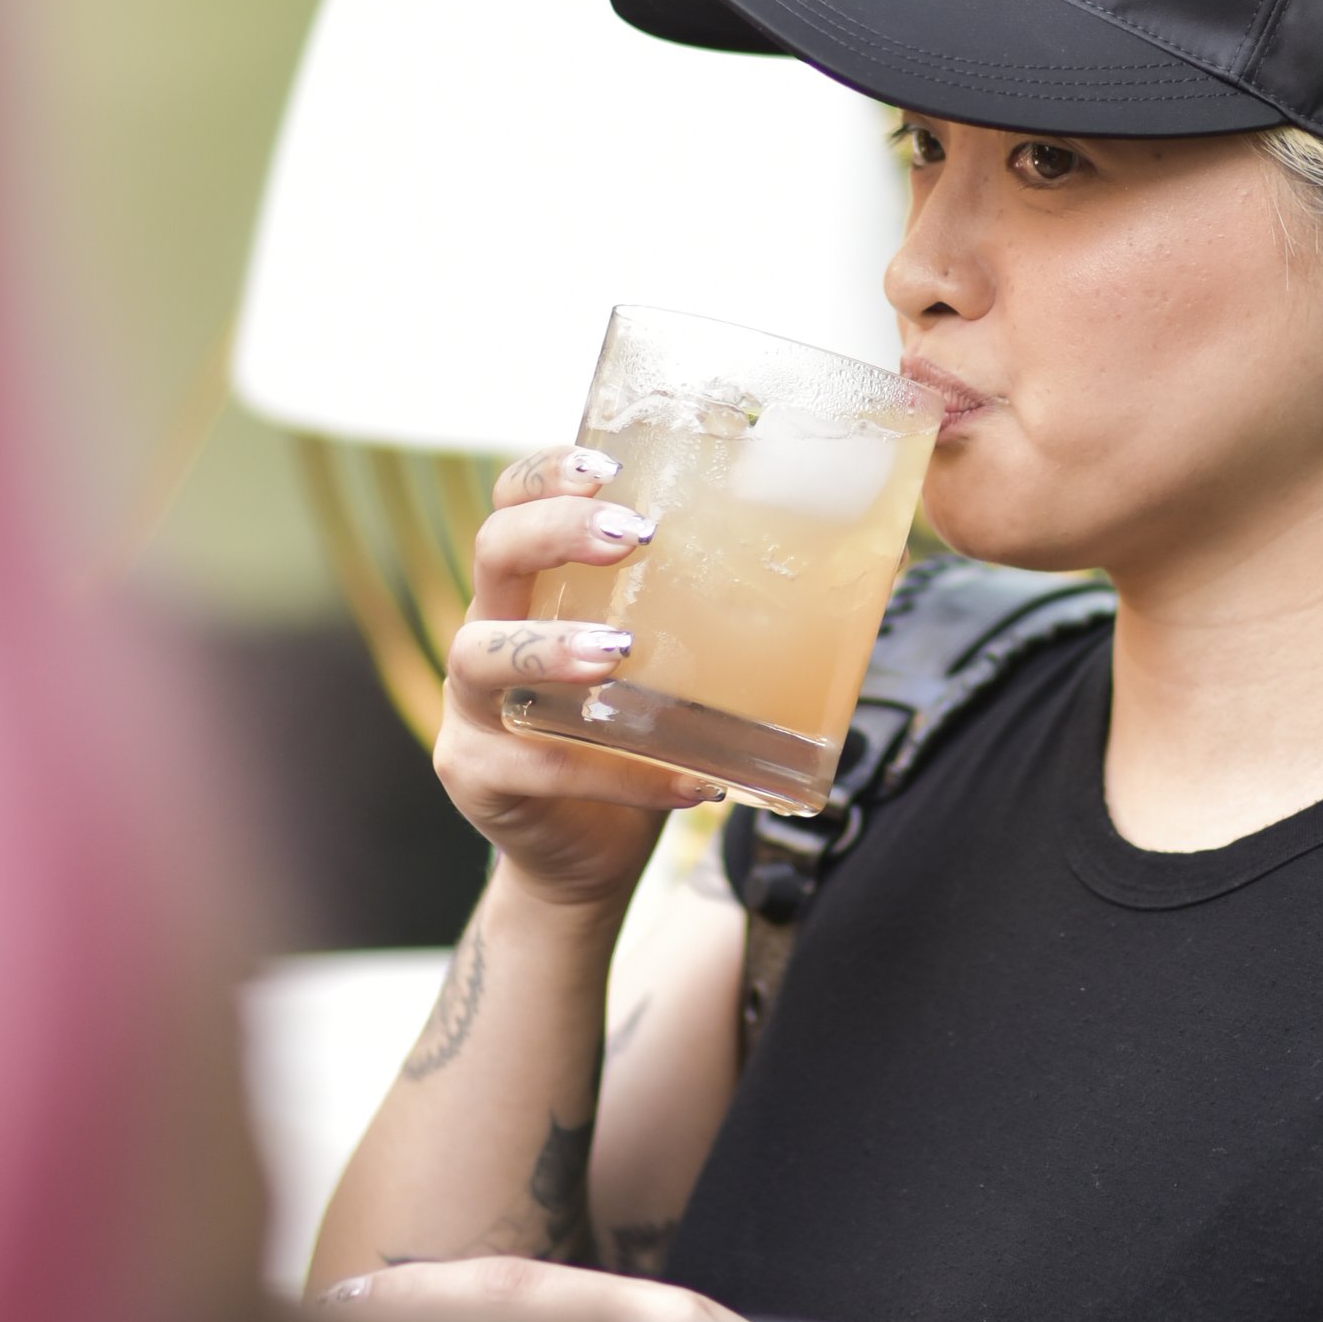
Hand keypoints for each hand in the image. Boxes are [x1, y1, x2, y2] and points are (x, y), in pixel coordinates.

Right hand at [436, 449, 719, 904]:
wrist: (590, 855)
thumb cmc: (634, 739)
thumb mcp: (666, 664)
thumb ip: (708, 618)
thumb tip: (850, 563)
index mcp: (528, 593)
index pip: (512, 505)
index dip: (545, 475)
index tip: (607, 467)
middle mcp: (487, 635)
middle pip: (491, 555)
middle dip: (554, 532)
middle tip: (631, 536)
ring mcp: (472, 709)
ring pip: (481, 657)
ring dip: (552, 648)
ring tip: (618, 652)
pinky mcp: (480, 778)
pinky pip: (541, 767)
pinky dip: (620, 773)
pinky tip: (690, 778)